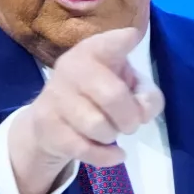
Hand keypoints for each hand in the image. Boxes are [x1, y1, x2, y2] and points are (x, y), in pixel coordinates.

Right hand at [7, 27, 164, 193]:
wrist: (49, 122)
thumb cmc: (97, 95)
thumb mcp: (126, 86)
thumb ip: (146, 95)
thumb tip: (143, 111)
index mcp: (93, 51)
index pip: (107, 43)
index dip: (120, 41)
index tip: (131, 37)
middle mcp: (71, 68)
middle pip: (113, 96)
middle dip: (130, 117)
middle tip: (131, 123)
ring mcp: (56, 97)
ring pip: (98, 126)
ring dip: (112, 135)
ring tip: (109, 132)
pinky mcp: (47, 126)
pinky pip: (85, 148)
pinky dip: (106, 156)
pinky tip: (114, 154)